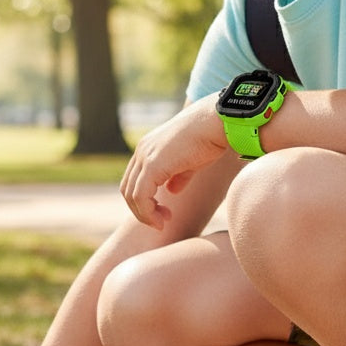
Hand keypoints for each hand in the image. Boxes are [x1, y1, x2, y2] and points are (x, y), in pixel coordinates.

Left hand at [120, 95, 226, 228]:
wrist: (217, 123)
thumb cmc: (209, 139)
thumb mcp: (190, 162)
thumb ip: (177, 176)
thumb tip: (171, 191)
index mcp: (148, 148)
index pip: (134, 180)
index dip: (144, 201)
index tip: (163, 212)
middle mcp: (142, 151)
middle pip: (128, 189)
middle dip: (142, 210)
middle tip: (161, 221)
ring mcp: (145, 156)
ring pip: (131, 195)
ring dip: (144, 214)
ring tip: (162, 223)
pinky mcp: (153, 164)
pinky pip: (141, 196)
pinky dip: (147, 212)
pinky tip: (161, 219)